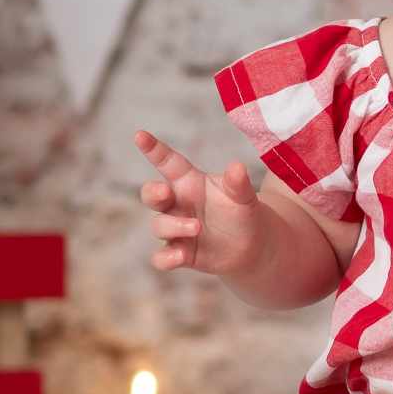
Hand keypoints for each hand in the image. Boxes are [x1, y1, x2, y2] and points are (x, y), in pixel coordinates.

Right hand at [135, 130, 268, 279]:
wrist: (253, 246)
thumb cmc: (242, 212)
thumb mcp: (244, 196)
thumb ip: (238, 183)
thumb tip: (237, 167)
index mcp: (190, 182)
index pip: (167, 162)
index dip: (153, 149)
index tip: (139, 135)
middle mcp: (178, 204)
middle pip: (151, 195)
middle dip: (152, 192)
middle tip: (166, 192)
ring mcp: (177, 229)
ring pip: (159, 226)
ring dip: (173, 226)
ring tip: (197, 227)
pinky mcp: (181, 253)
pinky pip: (162, 258)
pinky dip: (166, 259)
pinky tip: (179, 257)